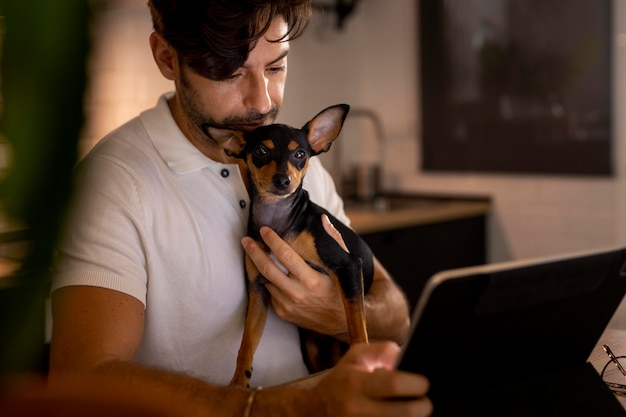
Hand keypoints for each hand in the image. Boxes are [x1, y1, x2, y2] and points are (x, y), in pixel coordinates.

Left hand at [240, 215, 350, 336]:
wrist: (342, 322)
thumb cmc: (344, 289)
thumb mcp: (347, 266)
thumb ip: (334, 240)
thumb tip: (322, 219)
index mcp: (313, 280)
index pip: (286, 256)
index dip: (273, 241)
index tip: (264, 230)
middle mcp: (298, 294)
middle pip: (268, 269)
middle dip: (253, 252)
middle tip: (245, 240)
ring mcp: (288, 306)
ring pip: (266, 281)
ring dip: (258, 266)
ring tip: (253, 252)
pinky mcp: (283, 313)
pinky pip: (270, 293)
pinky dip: (268, 281)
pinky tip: (268, 271)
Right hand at [313, 342, 431, 416]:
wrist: (318, 408)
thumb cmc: (342, 379)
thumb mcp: (356, 356)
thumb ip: (381, 350)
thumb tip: (405, 354)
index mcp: (356, 383)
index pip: (395, 384)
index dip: (416, 384)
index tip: (423, 383)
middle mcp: (357, 409)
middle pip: (405, 412)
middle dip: (422, 406)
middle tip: (424, 401)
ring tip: (411, 409)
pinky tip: (398, 415)